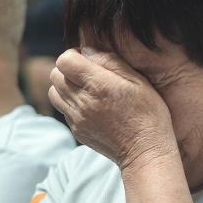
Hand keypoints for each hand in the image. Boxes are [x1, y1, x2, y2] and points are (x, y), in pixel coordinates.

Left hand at [49, 48, 177, 170]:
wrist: (145, 152)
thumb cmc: (148, 114)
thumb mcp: (139, 81)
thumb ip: (111, 62)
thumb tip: (87, 51)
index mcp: (98, 85)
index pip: (64, 60)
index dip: (74, 55)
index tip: (88, 60)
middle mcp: (83, 102)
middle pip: (55, 75)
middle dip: (68, 69)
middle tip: (87, 74)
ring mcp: (77, 118)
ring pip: (54, 93)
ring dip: (65, 87)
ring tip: (85, 89)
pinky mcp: (77, 130)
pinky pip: (63, 110)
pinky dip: (71, 103)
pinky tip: (90, 105)